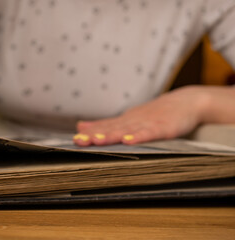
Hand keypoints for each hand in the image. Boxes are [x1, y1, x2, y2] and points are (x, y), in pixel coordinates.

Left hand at [73, 85, 214, 145]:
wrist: (187, 102)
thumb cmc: (156, 113)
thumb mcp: (128, 118)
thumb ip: (106, 124)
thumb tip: (80, 126)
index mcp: (125, 121)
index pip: (105, 127)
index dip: (90, 133)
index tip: (74, 139)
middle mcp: (133, 121)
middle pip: (112, 129)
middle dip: (95, 135)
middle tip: (79, 140)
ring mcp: (148, 123)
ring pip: (127, 130)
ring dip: (112, 135)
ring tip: (97, 140)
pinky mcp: (164, 127)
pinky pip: (150, 133)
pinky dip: (139, 137)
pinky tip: (128, 141)